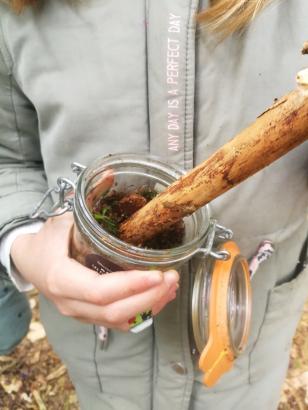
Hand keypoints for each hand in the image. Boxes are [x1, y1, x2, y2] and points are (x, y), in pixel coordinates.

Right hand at [10, 213, 178, 330]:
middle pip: (114, 312)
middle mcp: (71, 302)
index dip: (132, 285)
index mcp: (62, 278)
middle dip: (149, 297)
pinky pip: (119, 321)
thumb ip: (87, 198)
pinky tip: (159, 296)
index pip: (100, 291)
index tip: (159, 273)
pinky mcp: (89, 316)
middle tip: (172, 278)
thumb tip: (110, 174)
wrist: (30, 262)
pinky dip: (142, 312)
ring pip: (119, 320)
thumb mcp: (63, 218)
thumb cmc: (47, 241)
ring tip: (172, 287)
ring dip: (150, 306)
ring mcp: (80, 313)